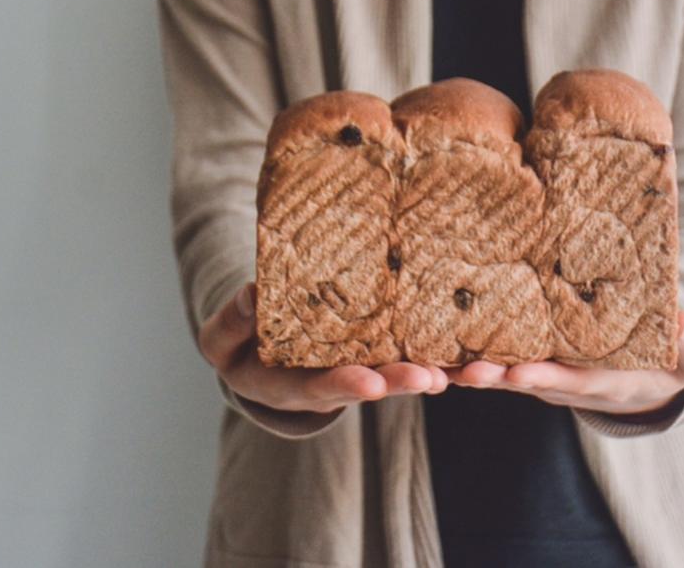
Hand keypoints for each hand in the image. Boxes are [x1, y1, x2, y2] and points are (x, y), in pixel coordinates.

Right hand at [197, 282, 449, 414]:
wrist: (257, 349)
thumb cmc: (237, 344)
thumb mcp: (221, 340)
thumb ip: (231, 324)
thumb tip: (250, 295)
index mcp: (289, 385)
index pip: (320, 388)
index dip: (345, 385)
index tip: (369, 383)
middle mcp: (329, 383)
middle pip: (368, 385)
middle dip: (397, 383)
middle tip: (427, 379)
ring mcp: (356, 368)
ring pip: (394, 373)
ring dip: (423, 373)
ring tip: (450, 370)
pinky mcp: (375, 352)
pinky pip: (405, 355)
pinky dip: (434, 357)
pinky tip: (462, 353)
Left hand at [444, 308, 683, 416]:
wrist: (653, 370)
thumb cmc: (675, 358)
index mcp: (602, 381)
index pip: (569, 382)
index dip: (544, 379)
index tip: (519, 374)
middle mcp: (564, 380)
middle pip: (522, 380)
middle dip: (494, 377)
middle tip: (464, 371)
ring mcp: (544, 368)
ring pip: (500, 368)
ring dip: (468, 365)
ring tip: (432, 358)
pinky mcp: (531, 352)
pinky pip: (496, 352)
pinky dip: (467, 347)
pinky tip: (434, 330)